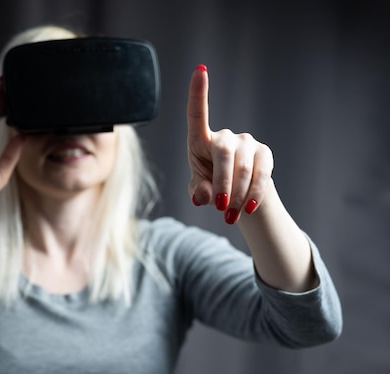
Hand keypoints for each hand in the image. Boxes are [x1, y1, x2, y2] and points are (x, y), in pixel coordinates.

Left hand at [186, 65, 273, 224]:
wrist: (237, 195)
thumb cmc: (210, 186)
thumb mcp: (199, 190)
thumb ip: (198, 191)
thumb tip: (204, 195)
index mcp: (200, 140)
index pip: (198, 114)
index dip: (199, 92)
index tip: (200, 69)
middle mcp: (225, 136)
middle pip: (224, 154)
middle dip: (223, 184)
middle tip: (221, 209)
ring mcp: (247, 143)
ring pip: (244, 167)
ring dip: (238, 195)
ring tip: (230, 215)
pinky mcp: (265, 154)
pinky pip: (262, 173)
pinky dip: (254, 193)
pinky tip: (247, 208)